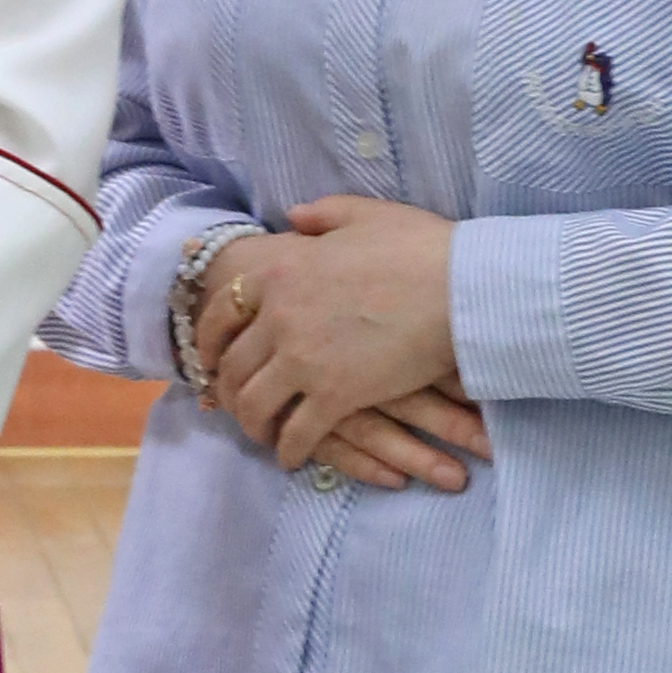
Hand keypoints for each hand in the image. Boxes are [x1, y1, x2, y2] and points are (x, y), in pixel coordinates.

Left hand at [197, 201, 484, 482]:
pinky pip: (296, 433)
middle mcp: (278, 316)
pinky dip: (289, 450)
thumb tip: (292, 217)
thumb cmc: (422, 248)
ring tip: (265, 435)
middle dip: (230, 391)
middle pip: (233, 366)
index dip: (208, 343)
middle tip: (237, 406)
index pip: (220, 313)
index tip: (211, 359)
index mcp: (279, 272)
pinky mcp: (334, 395)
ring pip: (255, 404)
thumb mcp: (365, 215)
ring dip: (254, 425)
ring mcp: (302, 358)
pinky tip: (294, 457)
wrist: (463, 286)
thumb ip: (322, 215)